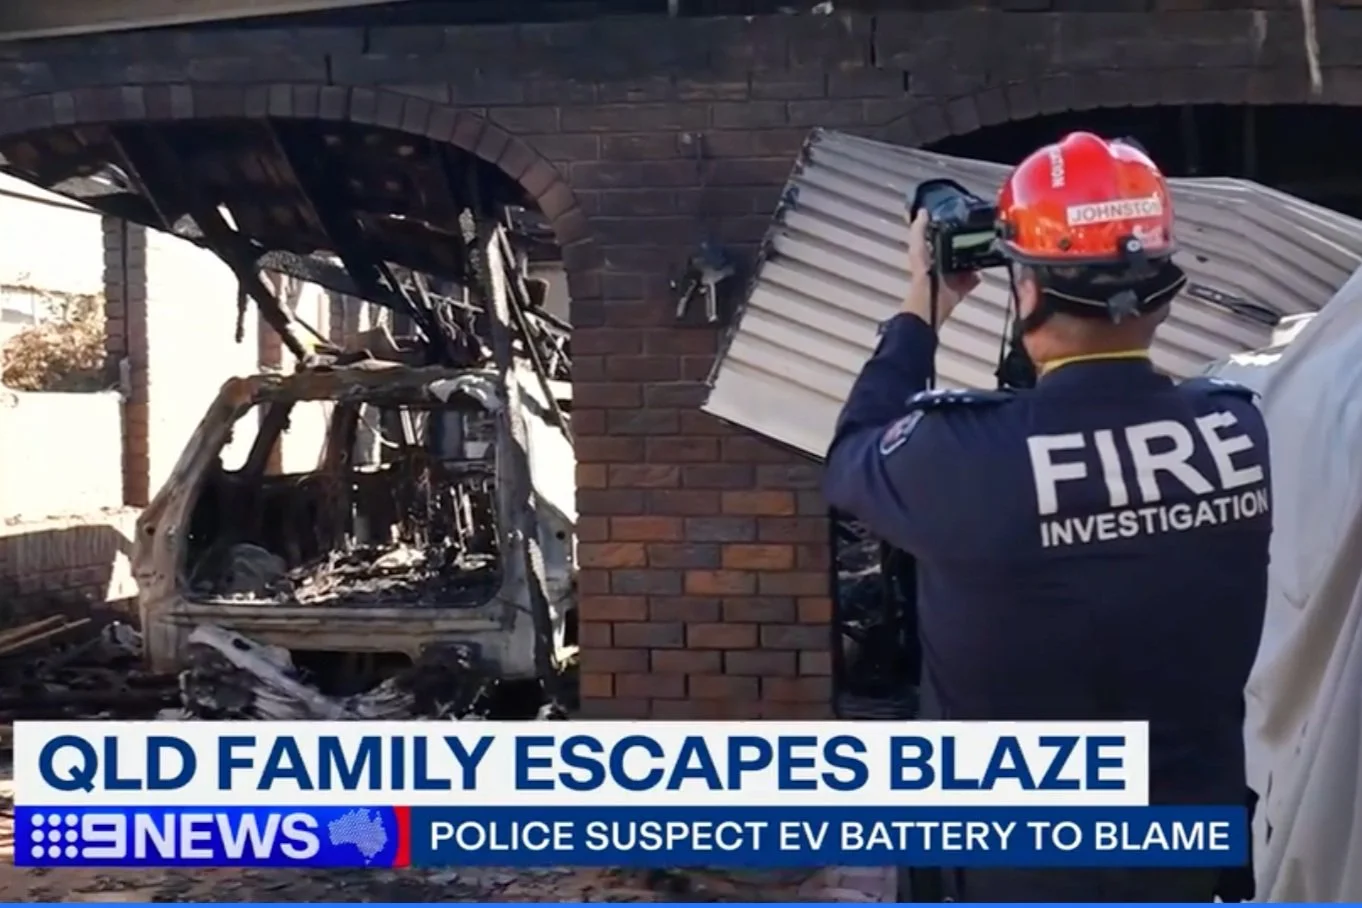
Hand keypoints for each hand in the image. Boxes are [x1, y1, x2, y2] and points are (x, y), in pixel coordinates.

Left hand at [901, 208, 979, 326]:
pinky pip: (973, 279)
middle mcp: (942, 264)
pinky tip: (982, 269)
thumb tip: (923, 211)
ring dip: (975, 258)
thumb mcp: (917, 247)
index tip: (962, 219)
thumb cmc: (923, 272)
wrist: (931, 300)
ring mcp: (953, 277)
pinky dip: (978, 276)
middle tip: (980, 233)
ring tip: (986, 248)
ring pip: (967, 264)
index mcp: (931, 253)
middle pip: (958, 250)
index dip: (949, 229)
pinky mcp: (961, 288)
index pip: (941, 237)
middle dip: (968, 243)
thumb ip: (919, 230)